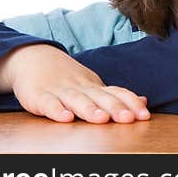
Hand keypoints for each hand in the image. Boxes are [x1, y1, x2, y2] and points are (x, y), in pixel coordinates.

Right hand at [0, 44, 150, 123]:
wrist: (33, 58)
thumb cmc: (67, 78)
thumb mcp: (93, 85)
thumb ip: (116, 96)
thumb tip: (144, 101)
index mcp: (95, 86)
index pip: (117, 93)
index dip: (131, 103)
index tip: (145, 116)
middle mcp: (81, 88)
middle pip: (100, 98)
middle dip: (115, 108)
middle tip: (129, 118)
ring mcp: (60, 91)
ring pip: (77, 100)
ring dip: (90, 109)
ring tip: (102, 119)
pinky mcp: (40, 97)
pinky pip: (49, 104)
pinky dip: (57, 110)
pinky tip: (65, 118)